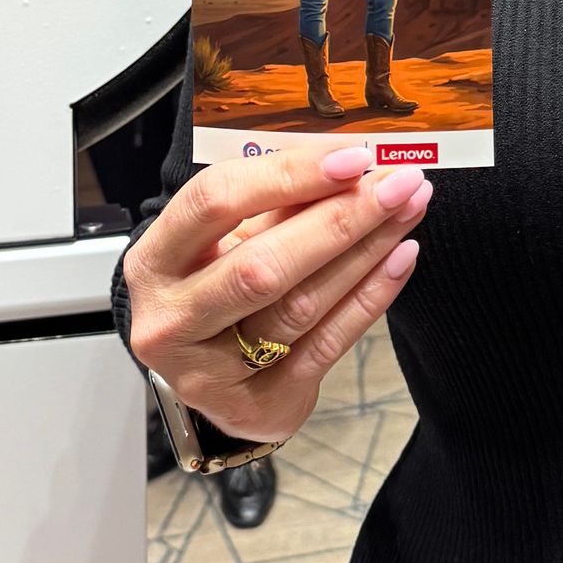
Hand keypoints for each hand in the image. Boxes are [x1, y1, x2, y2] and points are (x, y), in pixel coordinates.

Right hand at [125, 144, 429, 442]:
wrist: (203, 374)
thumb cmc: (212, 286)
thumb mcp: (223, 241)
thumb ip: (274, 204)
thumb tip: (348, 160)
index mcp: (154, 262)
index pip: (215, 203)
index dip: (287, 175)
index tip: (351, 157)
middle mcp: (172, 321)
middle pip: (262, 266)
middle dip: (341, 218)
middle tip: (400, 182)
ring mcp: (211, 372)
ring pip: (300, 305)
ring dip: (365, 251)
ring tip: (408, 211)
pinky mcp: (258, 404)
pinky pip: (326, 345)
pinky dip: (369, 298)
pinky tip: (399, 259)